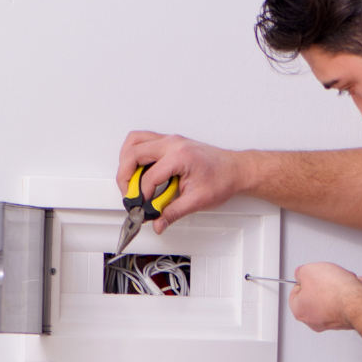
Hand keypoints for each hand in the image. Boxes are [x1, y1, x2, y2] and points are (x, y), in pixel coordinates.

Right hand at [116, 131, 250, 232]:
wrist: (236, 170)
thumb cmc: (223, 179)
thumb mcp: (197, 200)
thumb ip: (173, 212)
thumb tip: (158, 222)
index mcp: (180, 156)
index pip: (150, 176)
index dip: (142, 195)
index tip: (143, 207)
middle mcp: (173, 143)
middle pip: (134, 154)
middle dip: (125, 177)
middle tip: (129, 194)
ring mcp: (170, 140)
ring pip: (134, 141)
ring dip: (126, 161)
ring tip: (129, 181)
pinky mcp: (170, 142)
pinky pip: (143, 140)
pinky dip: (134, 154)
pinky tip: (138, 170)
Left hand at [289, 262, 361, 331]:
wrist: (358, 302)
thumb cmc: (334, 291)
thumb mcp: (309, 270)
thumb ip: (301, 272)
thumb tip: (302, 274)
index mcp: (300, 311)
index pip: (295, 293)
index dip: (303, 280)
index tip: (308, 275)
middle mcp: (314, 320)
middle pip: (316, 295)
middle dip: (325, 282)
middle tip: (328, 277)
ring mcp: (332, 321)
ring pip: (334, 297)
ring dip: (341, 285)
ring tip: (345, 281)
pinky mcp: (348, 319)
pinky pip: (348, 301)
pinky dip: (352, 292)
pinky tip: (354, 287)